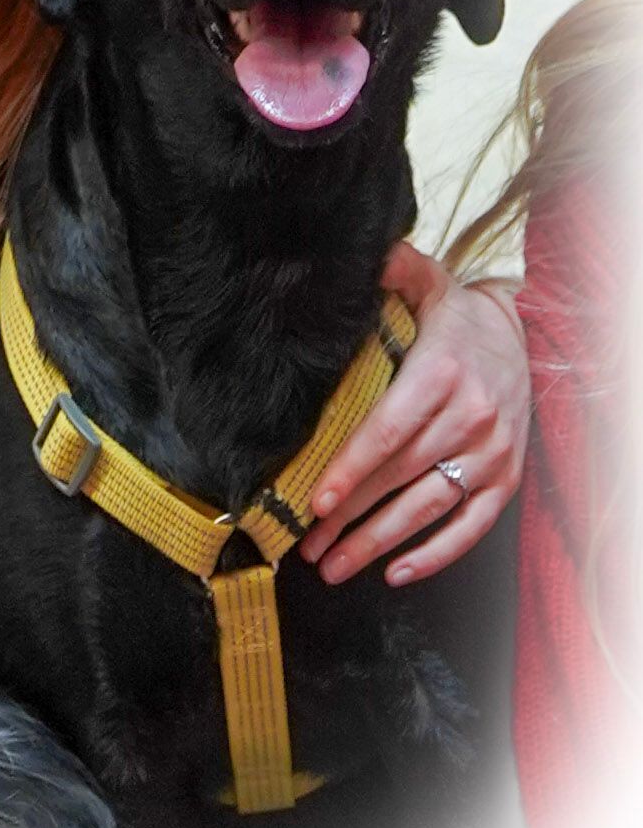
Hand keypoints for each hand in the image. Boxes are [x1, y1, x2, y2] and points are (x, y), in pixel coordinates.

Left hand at [298, 241, 528, 587]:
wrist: (523, 338)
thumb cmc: (454, 317)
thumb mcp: (428, 285)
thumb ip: (396, 270)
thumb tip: (366, 255)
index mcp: (442, 373)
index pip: (389, 429)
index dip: (352, 468)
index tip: (316, 501)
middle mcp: (472, 417)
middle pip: (401, 477)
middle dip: (350, 517)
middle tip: (305, 547)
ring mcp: (492, 452)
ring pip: (430, 508)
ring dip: (380, 543)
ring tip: (332, 567)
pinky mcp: (506, 477)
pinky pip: (472, 525)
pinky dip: (436, 554)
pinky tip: (395, 572)